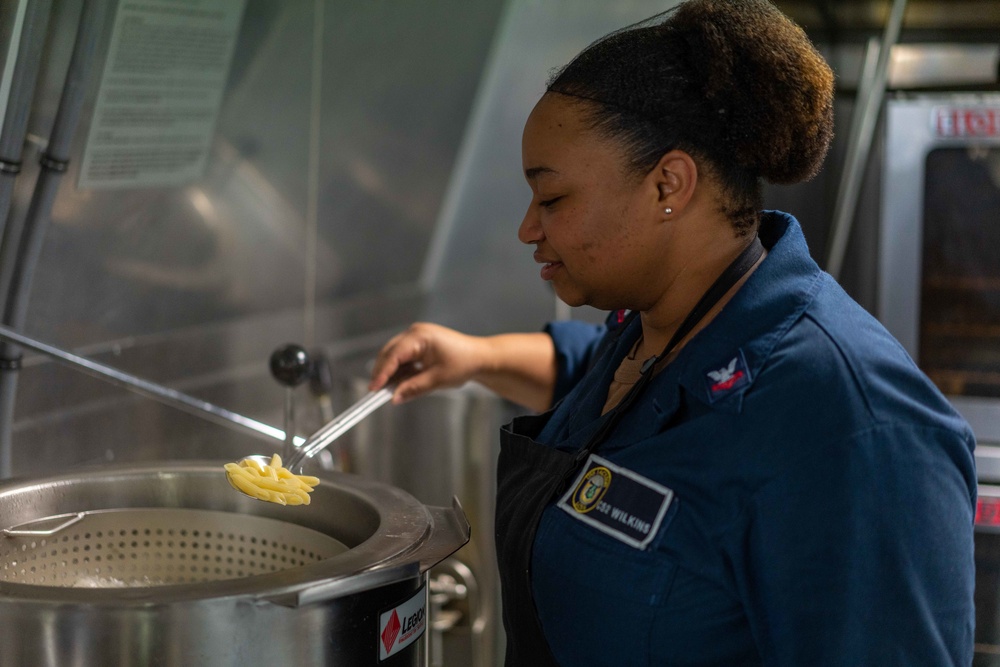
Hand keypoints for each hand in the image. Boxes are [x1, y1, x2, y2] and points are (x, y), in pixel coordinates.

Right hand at [369, 323, 489, 403]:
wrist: (480, 358)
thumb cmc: (463, 364)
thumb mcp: (437, 380)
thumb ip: (413, 388)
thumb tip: (394, 397)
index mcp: (420, 336)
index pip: (394, 354)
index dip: (382, 372)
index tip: (374, 389)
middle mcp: (415, 333)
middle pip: (390, 353)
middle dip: (383, 373)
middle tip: (376, 392)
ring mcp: (416, 337)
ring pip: (394, 356)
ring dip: (392, 373)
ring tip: (390, 390)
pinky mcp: (419, 345)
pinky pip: (403, 358)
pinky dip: (400, 371)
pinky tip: (401, 383)